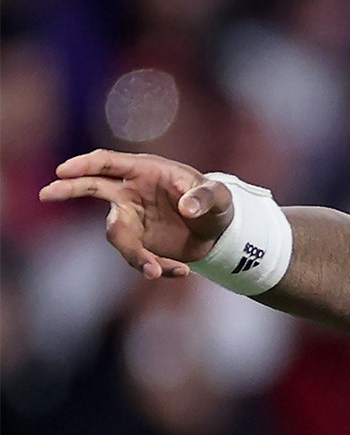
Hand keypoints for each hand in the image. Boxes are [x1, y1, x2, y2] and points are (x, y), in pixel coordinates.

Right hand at [38, 149, 233, 279]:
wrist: (217, 230)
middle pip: (93, 187)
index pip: (110, 163)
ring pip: (118, 235)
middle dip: (69, 188)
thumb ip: (205, 198)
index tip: (64, 170)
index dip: (86, 164)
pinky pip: (138, 257)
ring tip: (157, 272)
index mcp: (146, 171)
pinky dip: (158, 267)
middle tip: (46, 193)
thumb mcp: (219, 197)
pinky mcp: (138, 243)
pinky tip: (182, 272)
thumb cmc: (214, 202)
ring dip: (134, 255)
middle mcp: (131, 193)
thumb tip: (187, 208)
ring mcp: (131, 219)